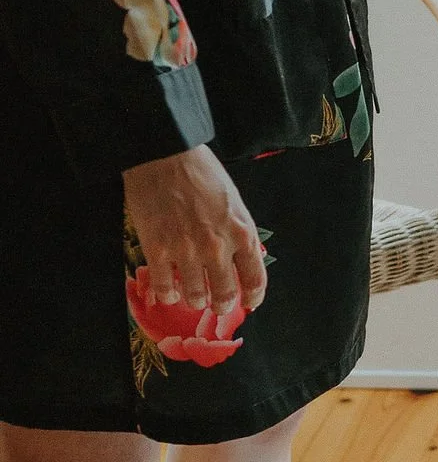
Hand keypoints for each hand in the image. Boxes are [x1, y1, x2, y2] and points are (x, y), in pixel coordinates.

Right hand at [123, 146, 267, 320]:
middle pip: (225, 295)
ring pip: (195, 297)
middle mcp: (218, 247)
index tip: (249, 302)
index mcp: (242, 232)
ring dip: (196, 301)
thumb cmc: (201, 173)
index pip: (255, 279)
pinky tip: (171, 290)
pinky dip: (170, 294)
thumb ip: (239, 232)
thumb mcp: (234, 202)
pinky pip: (165, 288)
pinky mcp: (158, 250)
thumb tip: (242, 260)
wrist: (165, 156)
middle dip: (223, 306)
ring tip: (193, 296)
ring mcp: (186, 251)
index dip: (253, 297)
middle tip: (217, 305)